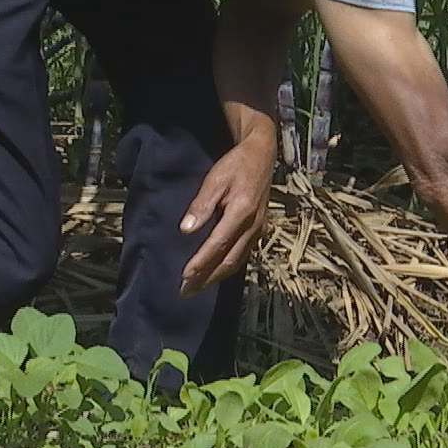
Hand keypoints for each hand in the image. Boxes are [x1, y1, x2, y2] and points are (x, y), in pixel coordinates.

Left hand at [177, 135, 274, 296]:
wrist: (262, 155)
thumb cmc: (236, 164)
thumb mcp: (215, 178)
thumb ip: (201, 204)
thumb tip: (186, 229)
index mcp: (242, 212)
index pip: (218, 244)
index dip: (201, 262)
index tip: (184, 276)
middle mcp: (253, 225)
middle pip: (228, 260)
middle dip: (206, 278)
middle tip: (186, 292)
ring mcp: (258, 229)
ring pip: (237, 261)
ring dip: (216, 277)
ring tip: (197, 287)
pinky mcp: (259, 230)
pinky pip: (243, 254)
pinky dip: (227, 267)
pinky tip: (215, 272)